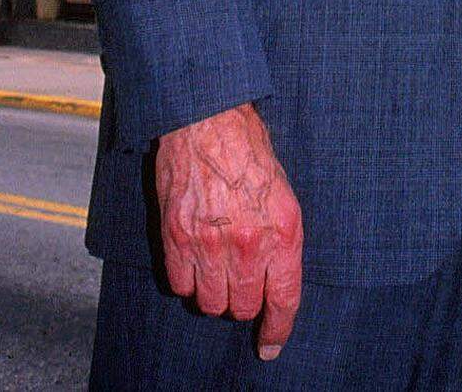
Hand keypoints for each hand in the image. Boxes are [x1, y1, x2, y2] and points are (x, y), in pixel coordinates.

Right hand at [155, 102, 302, 360]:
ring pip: (210, 302)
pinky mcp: (177, 238)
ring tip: (216, 265)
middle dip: (242, 301)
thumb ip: (281, 238)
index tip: (270, 343)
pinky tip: (193, 258)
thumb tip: (275, 280)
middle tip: (239, 278)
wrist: (208, 118)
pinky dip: (186, 279)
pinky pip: (180, 285)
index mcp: (282, 230)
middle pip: (242, 307)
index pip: (283, 299)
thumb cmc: (248, 150)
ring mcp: (210, 243)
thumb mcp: (282, 191)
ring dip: (213, 292)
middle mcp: (248, 243)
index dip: (277, 328)